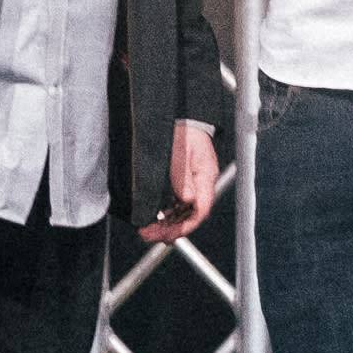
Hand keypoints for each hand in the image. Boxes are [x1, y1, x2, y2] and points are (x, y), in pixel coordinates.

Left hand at [144, 118, 222, 244]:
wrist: (182, 117)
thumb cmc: (184, 131)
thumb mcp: (181, 152)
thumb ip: (183, 176)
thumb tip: (188, 199)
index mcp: (206, 177)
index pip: (200, 210)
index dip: (185, 226)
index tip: (167, 234)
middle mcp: (201, 184)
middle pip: (190, 216)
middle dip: (170, 230)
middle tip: (148, 235)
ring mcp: (193, 185)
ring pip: (182, 213)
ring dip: (166, 225)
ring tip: (146, 232)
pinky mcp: (183, 183)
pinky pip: (176, 205)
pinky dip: (165, 215)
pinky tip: (153, 220)